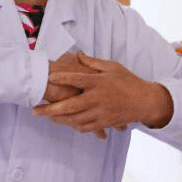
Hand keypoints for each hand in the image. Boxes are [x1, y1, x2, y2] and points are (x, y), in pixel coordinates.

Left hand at [34, 52, 172, 138]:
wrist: (146, 102)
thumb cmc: (128, 81)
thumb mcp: (112, 67)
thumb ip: (93, 63)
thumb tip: (77, 54)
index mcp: (100, 82)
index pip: (78, 79)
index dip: (63, 78)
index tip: (48, 77)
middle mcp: (99, 99)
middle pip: (71, 106)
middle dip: (51, 109)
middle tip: (35, 109)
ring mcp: (101, 113)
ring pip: (75, 119)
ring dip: (58, 119)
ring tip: (45, 116)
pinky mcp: (104, 123)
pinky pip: (85, 127)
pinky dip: (73, 125)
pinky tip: (64, 122)